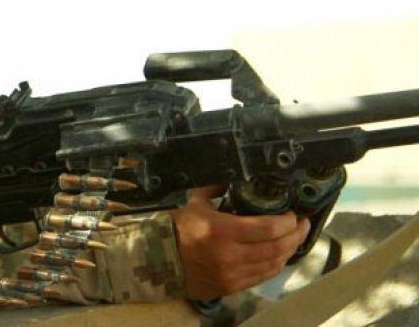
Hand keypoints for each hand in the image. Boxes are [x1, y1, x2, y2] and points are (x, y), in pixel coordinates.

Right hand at [170, 186, 310, 300]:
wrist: (158, 260)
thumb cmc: (177, 227)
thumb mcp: (195, 202)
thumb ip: (216, 187)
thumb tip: (233, 173)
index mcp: (221, 230)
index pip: (268, 227)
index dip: (287, 221)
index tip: (293, 213)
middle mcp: (230, 254)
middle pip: (276, 247)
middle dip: (295, 234)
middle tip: (301, 224)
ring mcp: (232, 274)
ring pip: (273, 264)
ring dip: (289, 250)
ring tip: (294, 238)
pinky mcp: (231, 286)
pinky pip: (262, 276)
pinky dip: (275, 265)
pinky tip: (280, 255)